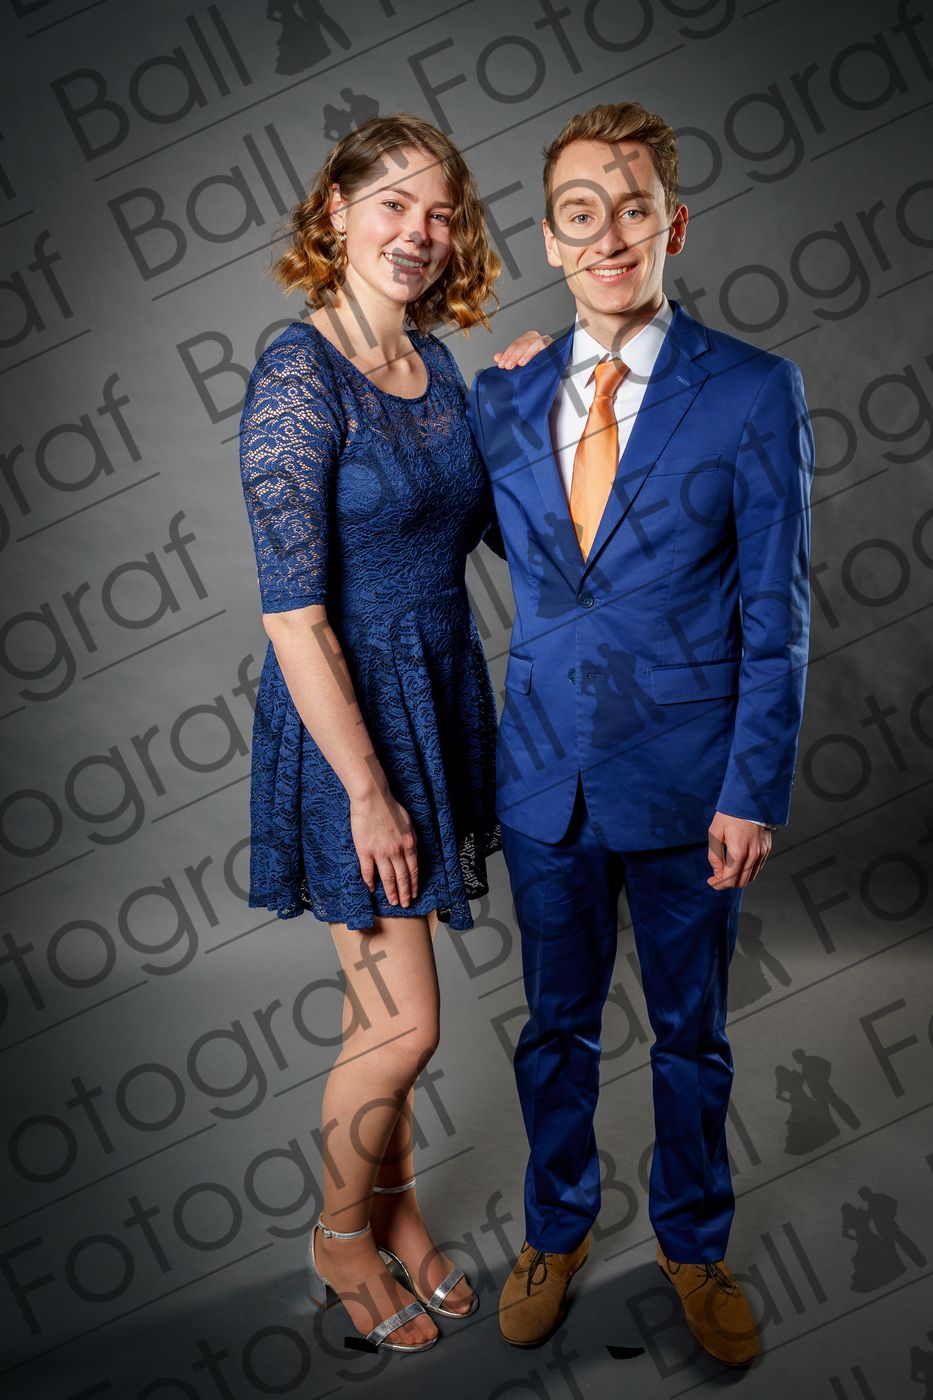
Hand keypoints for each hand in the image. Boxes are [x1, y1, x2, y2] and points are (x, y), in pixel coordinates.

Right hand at [350, 788, 418, 906]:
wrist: (372, 799)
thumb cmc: (390, 807)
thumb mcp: (409, 823)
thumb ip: (410, 839)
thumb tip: (412, 851)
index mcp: (409, 844)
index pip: (413, 870)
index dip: (414, 884)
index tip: (414, 894)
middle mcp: (396, 851)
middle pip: (402, 877)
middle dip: (405, 893)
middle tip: (405, 904)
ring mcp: (380, 852)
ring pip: (387, 878)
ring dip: (391, 892)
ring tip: (393, 902)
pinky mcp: (365, 851)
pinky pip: (368, 871)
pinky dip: (370, 882)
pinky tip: (372, 889)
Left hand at [493, 330, 552, 369]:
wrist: (559, 366)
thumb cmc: (540, 364)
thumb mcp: (522, 361)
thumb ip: (510, 358)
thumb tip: (497, 357)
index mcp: (529, 339)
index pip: (515, 344)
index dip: (507, 354)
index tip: (501, 363)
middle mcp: (536, 339)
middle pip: (522, 344)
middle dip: (512, 355)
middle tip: (506, 365)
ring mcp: (545, 341)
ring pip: (530, 344)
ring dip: (522, 355)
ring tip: (516, 364)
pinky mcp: (552, 346)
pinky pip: (541, 348)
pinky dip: (531, 354)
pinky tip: (524, 361)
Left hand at [706, 812, 771, 888]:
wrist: (750, 802)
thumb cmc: (730, 815)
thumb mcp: (715, 833)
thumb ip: (714, 856)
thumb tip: (717, 872)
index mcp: (738, 852)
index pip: (729, 879)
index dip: (718, 884)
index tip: (711, 881)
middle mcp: (753, 855)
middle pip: (740, 882)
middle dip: (727, 884)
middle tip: (717, 878)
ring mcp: (761, 853)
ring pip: (750, 877)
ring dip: (737, 879)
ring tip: (726, 872)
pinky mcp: (766, 850)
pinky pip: (757, 868)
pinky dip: (747, 872)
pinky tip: (738, 865)